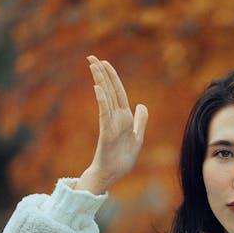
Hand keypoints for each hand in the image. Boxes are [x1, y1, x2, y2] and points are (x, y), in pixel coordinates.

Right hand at [76, 57, 147, 192]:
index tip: (105, 63)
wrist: (112, 175)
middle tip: (91, 57)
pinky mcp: (106, 132)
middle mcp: (116, 118)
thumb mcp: (137, 138)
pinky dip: (102, 101)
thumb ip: (140, 122)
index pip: (119, 92)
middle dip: (102, 73)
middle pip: (110, 91)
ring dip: (100, 81)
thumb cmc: (122, 159)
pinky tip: (98, 88)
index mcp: (124, 118)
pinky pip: (104, 113)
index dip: (113, 77)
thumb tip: (142, 106)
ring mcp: (110, 124)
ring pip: (106, 98)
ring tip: (93, 65)